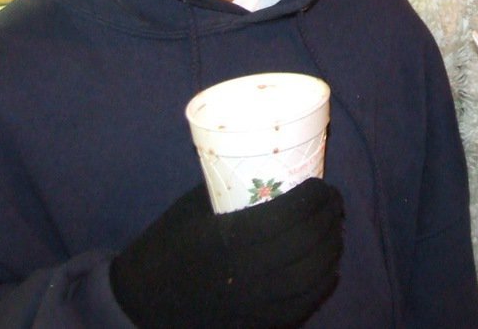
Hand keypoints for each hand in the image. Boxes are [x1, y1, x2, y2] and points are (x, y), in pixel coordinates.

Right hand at [110, 178, 343, 328]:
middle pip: (307, 244)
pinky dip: (322, 282)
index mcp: (226, 240)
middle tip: (333, 202)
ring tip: (333, 229)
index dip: (314, 198)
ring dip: (331, 247)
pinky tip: (327, 266)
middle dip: (328, 218)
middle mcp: (245, 274)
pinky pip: (303, 305)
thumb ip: (234, 188)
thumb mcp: (194, 207)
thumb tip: (276, 165)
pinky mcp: (259, 324)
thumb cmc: (168, 243)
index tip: (321, 184)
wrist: (144, 301)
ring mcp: (254, 304)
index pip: (288, 216)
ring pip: (312, 276)